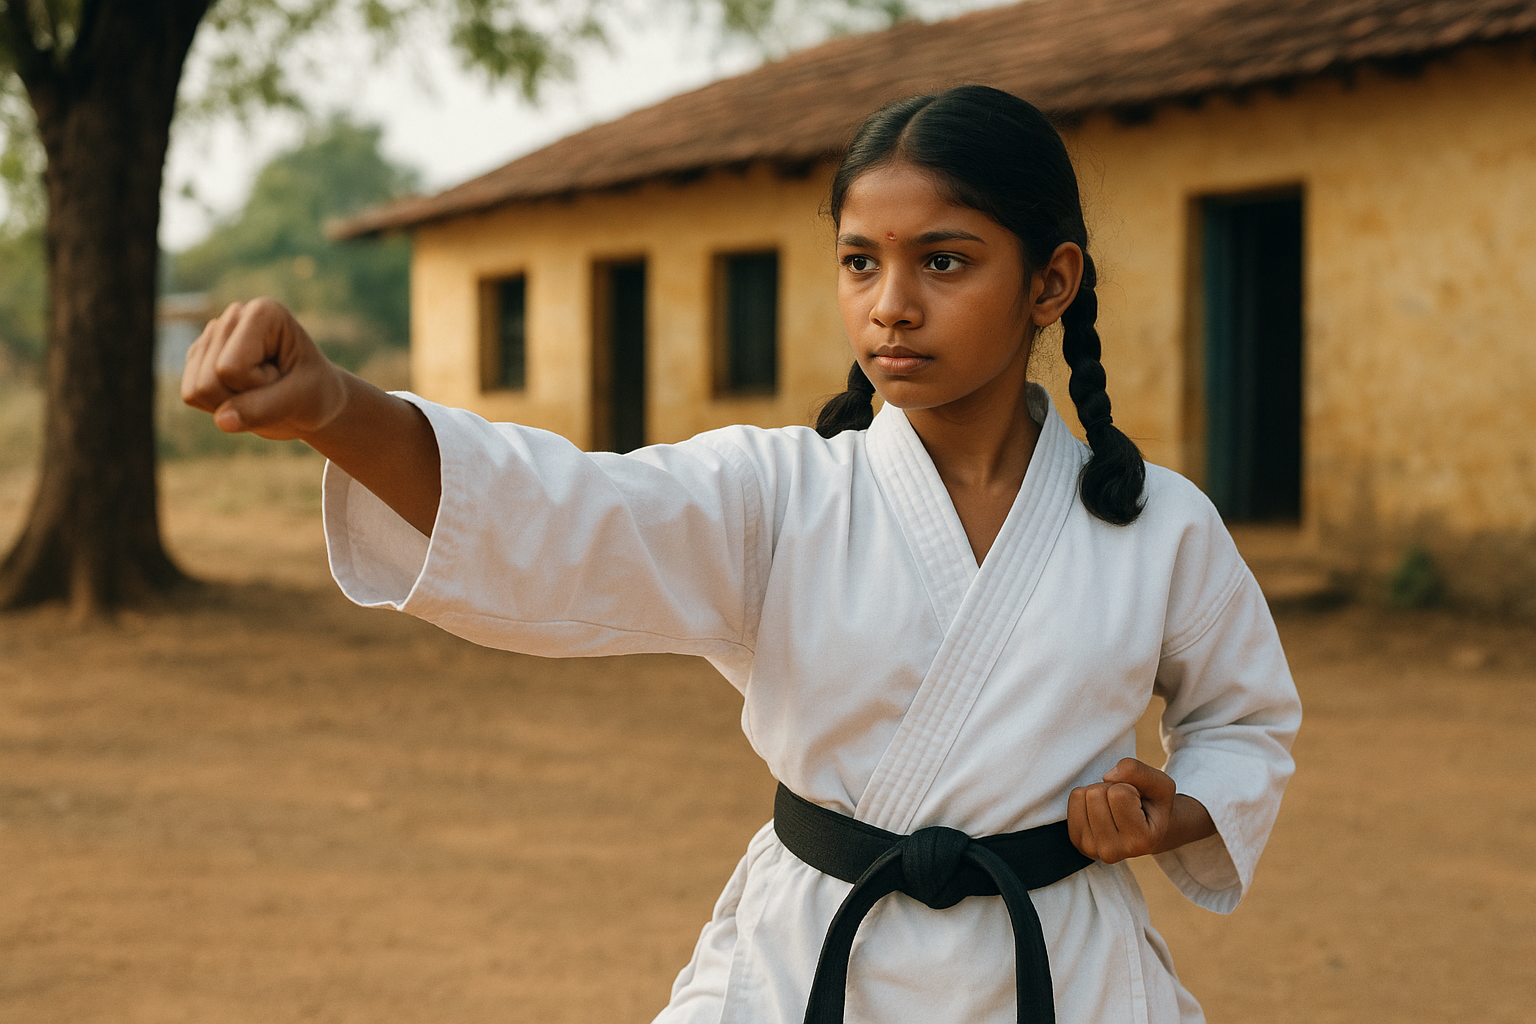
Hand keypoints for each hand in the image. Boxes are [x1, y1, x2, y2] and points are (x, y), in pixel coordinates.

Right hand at [181, 298, 347, 440]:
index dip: (259, 386)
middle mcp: (234, 316)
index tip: (286, 377)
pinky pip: (191, 395)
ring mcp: (213, 335)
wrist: (312, 402)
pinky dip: (219, 406)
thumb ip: (262, 409)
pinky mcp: (200, 356)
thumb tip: (220, 421)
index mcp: (263, 312)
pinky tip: (245, 392)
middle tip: (275, 387)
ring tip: (262, 390)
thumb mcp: (301, 402)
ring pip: (196, 390)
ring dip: (232, 404)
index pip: (231, 369)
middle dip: (245, 398)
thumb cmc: (315, 395)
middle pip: (209, 381)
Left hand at [1067, 757, 1213, 863]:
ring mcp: (1091, 849)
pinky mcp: (1077, 841)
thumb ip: (1139, 772)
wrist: (1146, 829)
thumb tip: (1106, 776)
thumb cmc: (1154, 806)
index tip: (1139, 802)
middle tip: (1125, 804)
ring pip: (1081, 795)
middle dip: (1110, 788)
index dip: (1129, 787)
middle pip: (1095, 794)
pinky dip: (1086, 798)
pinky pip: (1073, 800)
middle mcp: (1113, 852)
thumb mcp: (1161, 784)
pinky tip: (1102, 811)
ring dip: (1098, 792)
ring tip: (1114, 808)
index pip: (1118, 793)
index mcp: (1140, 842)